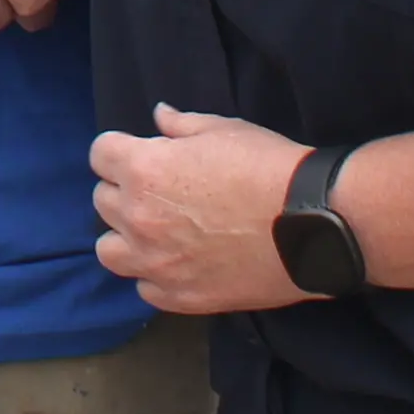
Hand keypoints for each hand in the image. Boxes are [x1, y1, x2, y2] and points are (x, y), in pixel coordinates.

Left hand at [94, 106, 320, 313]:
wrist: (314, 223)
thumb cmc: (267, 166)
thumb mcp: (223, 130)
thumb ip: (180, 125)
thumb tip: (159, 116)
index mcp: (142, 168)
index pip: (100, 154)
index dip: (121, 151)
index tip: (143, 155)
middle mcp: (138, 216)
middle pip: (103, 200)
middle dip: (125, 191)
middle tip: (160, 192)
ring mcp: (156, 262)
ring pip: (111, 251)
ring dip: (127, 237)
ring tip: (158, 232)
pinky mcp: (180, 297)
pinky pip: (145, 288)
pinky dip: (156, 276)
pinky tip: (181, 263)